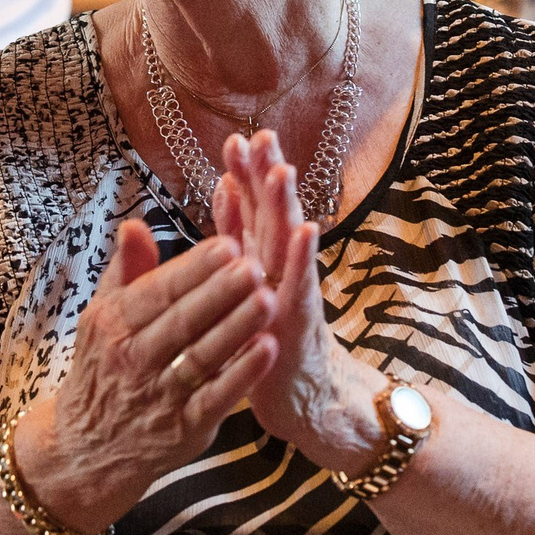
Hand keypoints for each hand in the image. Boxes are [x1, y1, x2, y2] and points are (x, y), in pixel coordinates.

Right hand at [17, 219, 278, 534]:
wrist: (86, 449)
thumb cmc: (104, 369)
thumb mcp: (102, 317)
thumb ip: (125, 270)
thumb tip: (136, 224)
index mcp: (112, 324)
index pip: (158, 290)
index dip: (194, 267)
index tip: (229, 243)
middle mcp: (132, 358)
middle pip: (182, 320)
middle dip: (221, 291)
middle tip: (256, 265)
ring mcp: (158, 396)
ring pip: (202, 357)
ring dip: (237, 328)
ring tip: (270, 299)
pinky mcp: (183, 429)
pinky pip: (216, 399)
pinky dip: (242, 375)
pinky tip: (269, 350)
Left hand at [211, 131, 387, 475]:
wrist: (302, 398)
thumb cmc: (268, 337)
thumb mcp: (246, 282)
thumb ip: (237, 236)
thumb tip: (226, 185)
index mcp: (260, 258)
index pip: (250, 208)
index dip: (244, 174)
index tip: (234, 138)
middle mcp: (280, 269)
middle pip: (272, 214)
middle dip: (267, 175)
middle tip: (263, 136)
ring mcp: (293, 294)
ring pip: (288, 244)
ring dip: (286, 206)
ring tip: (282, 171)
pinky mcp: (300, 324)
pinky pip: (302, 286)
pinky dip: (304, 258)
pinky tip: (308, 230)